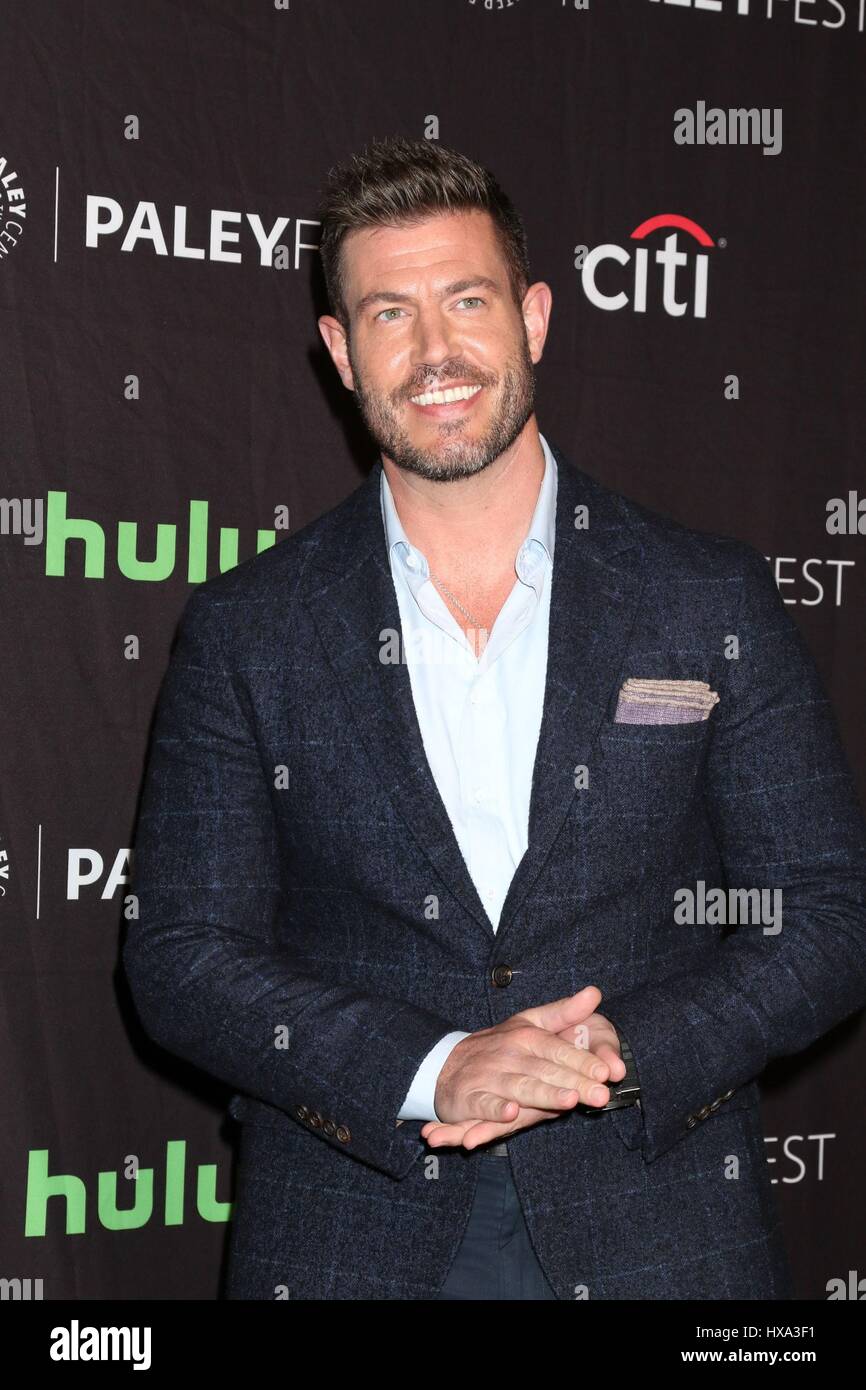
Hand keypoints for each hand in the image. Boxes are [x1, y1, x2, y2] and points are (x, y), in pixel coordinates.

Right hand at [425, 986, 625, 1150]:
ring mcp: (489, 1076)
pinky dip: (495, 1109)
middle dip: (574, 1082)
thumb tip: (595, 993)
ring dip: (544, 1094)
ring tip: (569, 1101)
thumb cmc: (499, 1046)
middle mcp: (509, 1054)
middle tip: (601, 1094)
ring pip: (521, 1087)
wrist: (445, 1064)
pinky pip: (484, 1104)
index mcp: (526, 1035)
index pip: (559, 1049)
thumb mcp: (530, 1022)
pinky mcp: (470, 1099)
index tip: (607, 1071)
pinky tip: (511, 1112)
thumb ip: (564, 1012)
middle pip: (546, 1070)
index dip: (583, 1060)